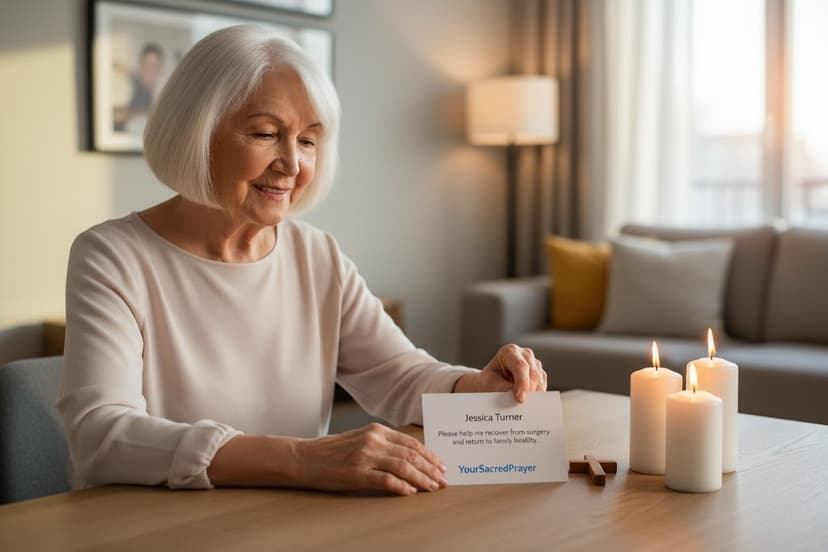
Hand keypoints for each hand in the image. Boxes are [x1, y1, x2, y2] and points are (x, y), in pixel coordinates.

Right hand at [295, 423, 447, 495]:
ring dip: (422, 479)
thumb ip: (383, 444)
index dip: (429, 455)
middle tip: (442, 480)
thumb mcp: (361, 439)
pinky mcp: (357, 473)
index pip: (411, 443)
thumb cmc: (332, 451)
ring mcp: (365, 456)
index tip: (440, 465)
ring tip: (432, 488)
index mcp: (377, 430)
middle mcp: (373, 440)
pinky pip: (386, 481)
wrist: (305, 458)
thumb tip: (411, 457)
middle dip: (430, 469)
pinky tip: (411, 492)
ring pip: (404, 467)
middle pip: (411, 455)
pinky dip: (402, 487)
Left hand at [453, 344, 546, 401]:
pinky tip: (528, 404)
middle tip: (522, 406)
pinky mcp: (540, 375)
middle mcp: (525, 355)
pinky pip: (542, 387)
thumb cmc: (488, 381)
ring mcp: (534, 364)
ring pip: (540, 381)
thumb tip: (512, 394)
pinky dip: (537, 397)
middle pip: (533, 374)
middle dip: (529, 392)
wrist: (490, 384)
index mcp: (510, 351)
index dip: (522, 383)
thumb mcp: (489, 383)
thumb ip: (501, 387)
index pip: (520, 366)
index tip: (520, 399)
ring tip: (522, 407)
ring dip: (534, 396)